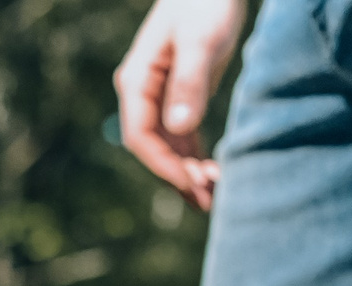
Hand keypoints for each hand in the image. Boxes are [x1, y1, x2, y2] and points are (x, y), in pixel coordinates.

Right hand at [114, 0, 243, 211]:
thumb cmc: (207, 3)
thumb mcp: (201, 42)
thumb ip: (190, 83)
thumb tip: (179, 128)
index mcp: (137, 81)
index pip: (141, 137)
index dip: (164, 165)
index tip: (191, 183)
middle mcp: (143, 92)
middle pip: (153, 147)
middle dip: (177, 176)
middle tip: (209, 200)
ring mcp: (159, 95)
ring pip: (168, 144)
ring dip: (187, 170)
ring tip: (214, 193)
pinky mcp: (180, 94)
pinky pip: (182, 135)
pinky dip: (194, 155)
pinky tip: (212, 172)